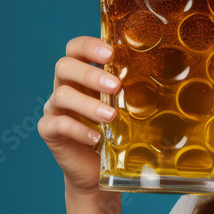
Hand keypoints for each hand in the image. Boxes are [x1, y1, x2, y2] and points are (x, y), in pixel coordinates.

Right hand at [38, 36, 121, 194]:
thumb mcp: (125, 107)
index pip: (75, 49)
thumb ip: (132, 90)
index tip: (109, 53)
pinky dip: (78, 130)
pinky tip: (96, 137)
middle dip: (90, 74)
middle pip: (64, 66)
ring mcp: (55, 108)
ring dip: (88, 104)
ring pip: (61, 96)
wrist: (97, 168)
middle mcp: (65, 86)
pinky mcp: (49, 131)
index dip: (88, 46)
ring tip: (111, 116)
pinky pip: (57, 124)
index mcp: (82, 74)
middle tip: (115, 86)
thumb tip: (164, 76)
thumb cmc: (115, 131)